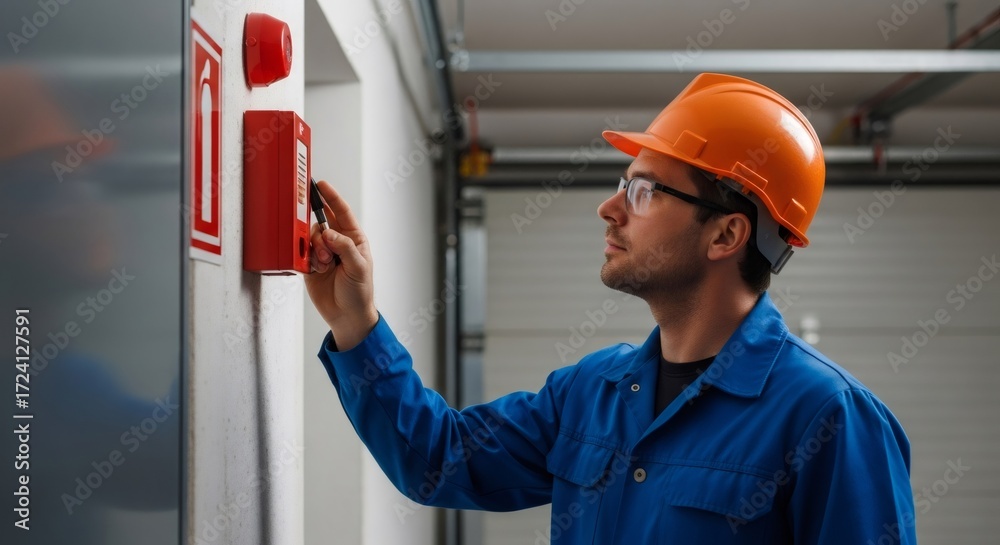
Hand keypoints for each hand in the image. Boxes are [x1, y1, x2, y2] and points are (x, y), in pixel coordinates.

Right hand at [304, 181, 377, 350]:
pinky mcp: (311, 264)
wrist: (346, 316)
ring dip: (315, 249)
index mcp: (354, 239)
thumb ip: (344, 247)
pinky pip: (302, 252)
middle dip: (321, 230)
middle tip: (324, 246)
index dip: (331, 197)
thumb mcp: (358, 267)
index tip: (321, 185)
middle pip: (323, 223)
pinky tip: (316, 269)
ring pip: (311, 237)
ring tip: (324, 264)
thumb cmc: (359, 292)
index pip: (342, 212)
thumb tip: (329, 232)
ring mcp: (324, 253)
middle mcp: (338, 243)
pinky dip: (307, 258)